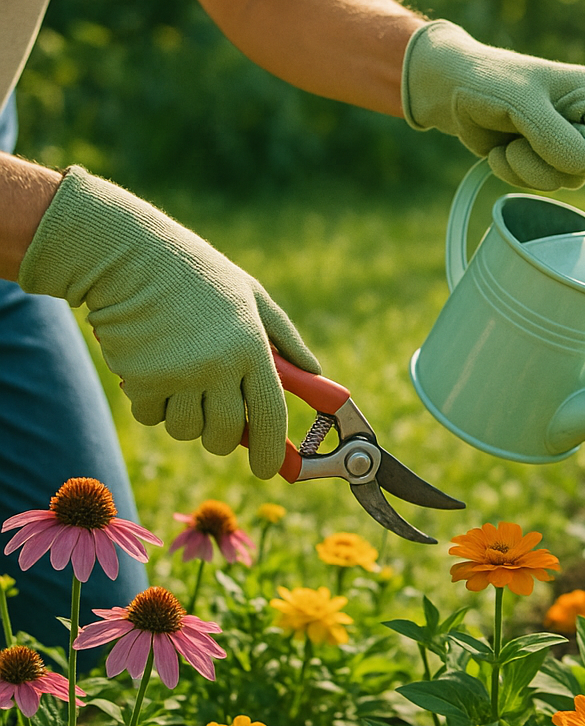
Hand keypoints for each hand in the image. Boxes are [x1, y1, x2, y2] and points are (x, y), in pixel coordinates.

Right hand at [17, 167, 319, 478]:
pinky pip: (152, 418)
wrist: (130, 256)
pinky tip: (153, 371)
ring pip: (187, 432)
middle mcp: (219, 367)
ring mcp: (179, 376)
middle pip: (226, 437)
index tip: (268, 469)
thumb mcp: (252, 297)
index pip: (271, 417)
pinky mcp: (141, 381)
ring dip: (186, 418)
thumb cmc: (198, 276)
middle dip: (223, 436)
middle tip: (217, 416)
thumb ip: (286, 340)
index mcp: (253, 349)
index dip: (271, 453)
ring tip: (182, 380)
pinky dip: (153, 405)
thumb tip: (314, 373)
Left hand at [402, 21, 584, 190]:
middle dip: (549, 165)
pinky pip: (538, 186)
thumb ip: (553, 135)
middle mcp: (580, 121)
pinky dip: (513, 175)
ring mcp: (560, 143)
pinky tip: (499, 152)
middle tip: (519, 142)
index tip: (563, 151)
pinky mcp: (539, 160)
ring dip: (526, 171)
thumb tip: (580, 166)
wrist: (451, 90)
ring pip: (562, 182)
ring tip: (506, 145)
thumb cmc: (486, 82)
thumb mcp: (520, 102)